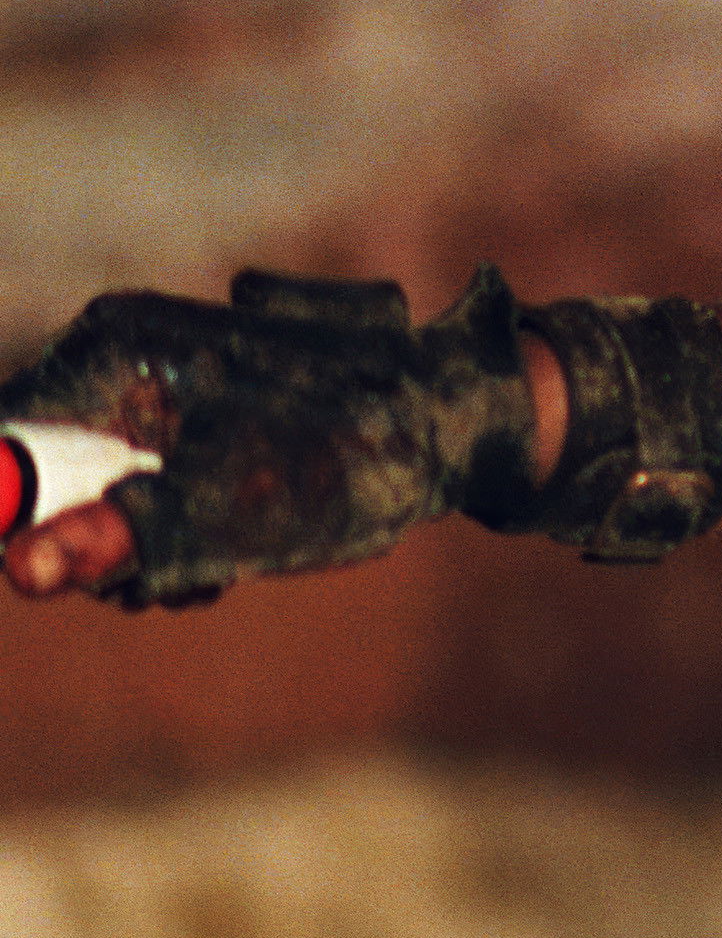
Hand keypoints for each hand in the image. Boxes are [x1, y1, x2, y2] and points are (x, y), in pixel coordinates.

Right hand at [0, 270, 545, 607]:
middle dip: (89, 544)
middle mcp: (126, 351)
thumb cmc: (357, 455)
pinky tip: (218, 567)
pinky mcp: (197, 413)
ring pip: (93, 490)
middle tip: (152, 590)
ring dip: (133, 552)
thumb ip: (120, 541)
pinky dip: (168, 534)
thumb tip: (18, 570)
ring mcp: (162, 380)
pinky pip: (143, 484)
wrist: (461, 420)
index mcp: (114, 347)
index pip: (6, 441)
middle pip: (44, 471)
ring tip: (201, 580)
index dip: (20, 516)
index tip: (60, 570)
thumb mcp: (233, 512)